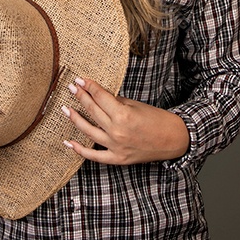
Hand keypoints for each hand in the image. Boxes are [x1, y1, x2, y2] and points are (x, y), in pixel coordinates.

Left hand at [62, 76, 189, 164]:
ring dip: (75, 119)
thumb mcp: (136, 105)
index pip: (100, 97)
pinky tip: (69, 142)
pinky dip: (80, 150)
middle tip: (71, 88)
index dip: (89, 87)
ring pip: (88, 131)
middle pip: (93, 111)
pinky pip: (94, 156)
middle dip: (81, 97)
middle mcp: (117, 131)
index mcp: (123, 115)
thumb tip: (99, 96)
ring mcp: (116, 147)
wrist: (173, 140)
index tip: (80, 80)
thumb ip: (116, 102)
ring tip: (65, 109)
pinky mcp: (117, 159)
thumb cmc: (157, 120)